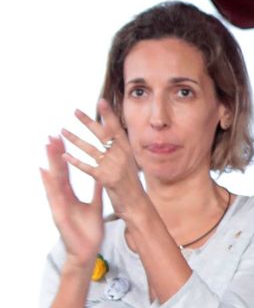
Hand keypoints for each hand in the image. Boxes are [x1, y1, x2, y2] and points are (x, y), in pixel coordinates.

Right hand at [40, 136, 104, 268]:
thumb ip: (96, 191)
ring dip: (50, 163)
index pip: (67, 171)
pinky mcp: (58, 213)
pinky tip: (45, 172)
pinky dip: (49, 183)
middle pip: (58, 172)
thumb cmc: (89, 229)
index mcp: (71, 194)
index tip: (62, 140)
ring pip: (53, 180)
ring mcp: (59, 204)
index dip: (64, 156)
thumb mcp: (95, 205)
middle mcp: (62, 196)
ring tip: (47, 148)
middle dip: (55, 154)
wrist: (87, 249)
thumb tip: (101, 177)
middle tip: (51, 136)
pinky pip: (53, 196)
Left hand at [58, 102, 145, 216]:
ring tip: (62, 131)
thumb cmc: (132, 187)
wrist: (138, 205)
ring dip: (75, 139)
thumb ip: (120, 153)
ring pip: (91, 149)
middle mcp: (121, 156)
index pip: (116, 128)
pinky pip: (87, 167)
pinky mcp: (105, 178)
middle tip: (75, 111)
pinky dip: (75, 161)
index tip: (101, 101)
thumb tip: (112, 140)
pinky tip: (65, 155)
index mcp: (127, 151)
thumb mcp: (129, 166)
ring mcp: (113, 167)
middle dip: (88, 122)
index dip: (108, 115)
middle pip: (102, 135)